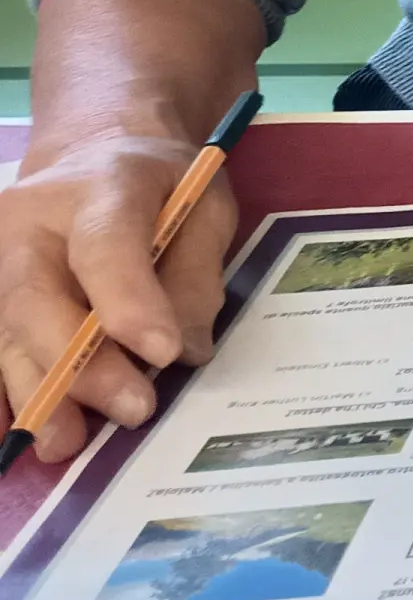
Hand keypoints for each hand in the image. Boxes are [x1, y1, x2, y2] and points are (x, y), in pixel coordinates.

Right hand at [0, 133, 233, 461]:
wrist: (95, 156)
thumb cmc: (159, 188)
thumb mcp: (204, 209)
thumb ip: (198, 274)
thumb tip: (185, 350)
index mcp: (99, 188)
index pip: (105, 247)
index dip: (129, 302)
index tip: (163, 352)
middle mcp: (28, 224)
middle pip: (34, 300)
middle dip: (82, 366)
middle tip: (135, 408)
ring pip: (4, 335)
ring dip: (38, 395)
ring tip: (70, 442)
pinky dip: (2, 394)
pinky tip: (21, 431)